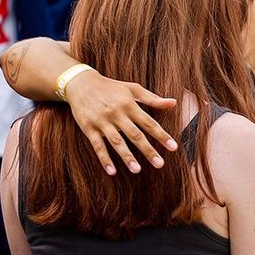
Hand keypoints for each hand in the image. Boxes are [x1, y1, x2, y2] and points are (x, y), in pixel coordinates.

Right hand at [64, 72, 178, 174]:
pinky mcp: (89, 128)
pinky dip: (104, 159)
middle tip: (159, 164)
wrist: (81, 83)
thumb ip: (153, 98)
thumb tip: (173, 103)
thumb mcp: (132, 88)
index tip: (173, 147)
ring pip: (116, 142)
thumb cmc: (110, 87)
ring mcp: (102, 122)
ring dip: (127, 156)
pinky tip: (112, 171)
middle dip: (148, 150)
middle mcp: (117, 114)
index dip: (162, 135)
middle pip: (135, 135)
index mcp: (129, 105)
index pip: (149, 123)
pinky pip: (97, 146)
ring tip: (137, 170)